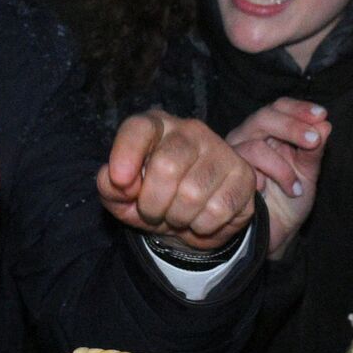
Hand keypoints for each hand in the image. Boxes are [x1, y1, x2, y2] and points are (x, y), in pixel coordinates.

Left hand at [98, 109, 254, 249]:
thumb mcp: (121, 197)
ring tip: (177, 215)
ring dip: (177, 217)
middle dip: (152, 202)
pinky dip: (201, 226)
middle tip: (152, 212)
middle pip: (166, 165)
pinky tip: (199, 219)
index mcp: (155, 126)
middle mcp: (189, 130)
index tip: (120, 181)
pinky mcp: (243, 175)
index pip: (139, 128)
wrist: (191, 220)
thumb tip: (115, 180)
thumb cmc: (151, 199)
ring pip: (193, 193)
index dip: (126, 154)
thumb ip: (109, 187)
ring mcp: (220, 150)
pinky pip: (217, 210)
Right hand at [225, 98, 329, 258]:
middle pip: (263, 117)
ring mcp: (233, 156)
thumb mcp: (308, 174)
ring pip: (254, 146)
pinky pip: (244, 170)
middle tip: (314, 141)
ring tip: (296, 187)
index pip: (278, 107)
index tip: (321, 115)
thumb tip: (325, 124)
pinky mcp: (225, 175)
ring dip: (281, 166)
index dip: (298, 108)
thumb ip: (314, 151)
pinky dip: (268, 180)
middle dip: (291, 126)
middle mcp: (248, 138)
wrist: (274, 234)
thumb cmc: (289, 201)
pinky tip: (279, 193)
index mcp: (269, 133)